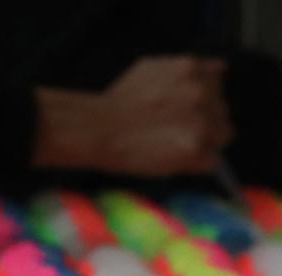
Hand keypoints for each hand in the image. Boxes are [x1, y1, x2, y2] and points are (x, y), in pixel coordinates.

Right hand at [33, 56, 233, 175]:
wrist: (95, 129)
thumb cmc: (115, 103)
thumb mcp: (152, 69)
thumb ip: (188, 70)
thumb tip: (219, 68)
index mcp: (193, 68)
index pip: (217, 89)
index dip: (199, 106)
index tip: (178, 116)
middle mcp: (202, 91)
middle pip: (222, 115)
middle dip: (202, 125)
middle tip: (168, 134)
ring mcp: (201, 120)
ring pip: (220, 138)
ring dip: (200, 144)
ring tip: (166, 145)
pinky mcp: (194, 147)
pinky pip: (211, 162)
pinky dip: (195, 165)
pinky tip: (169, 159)